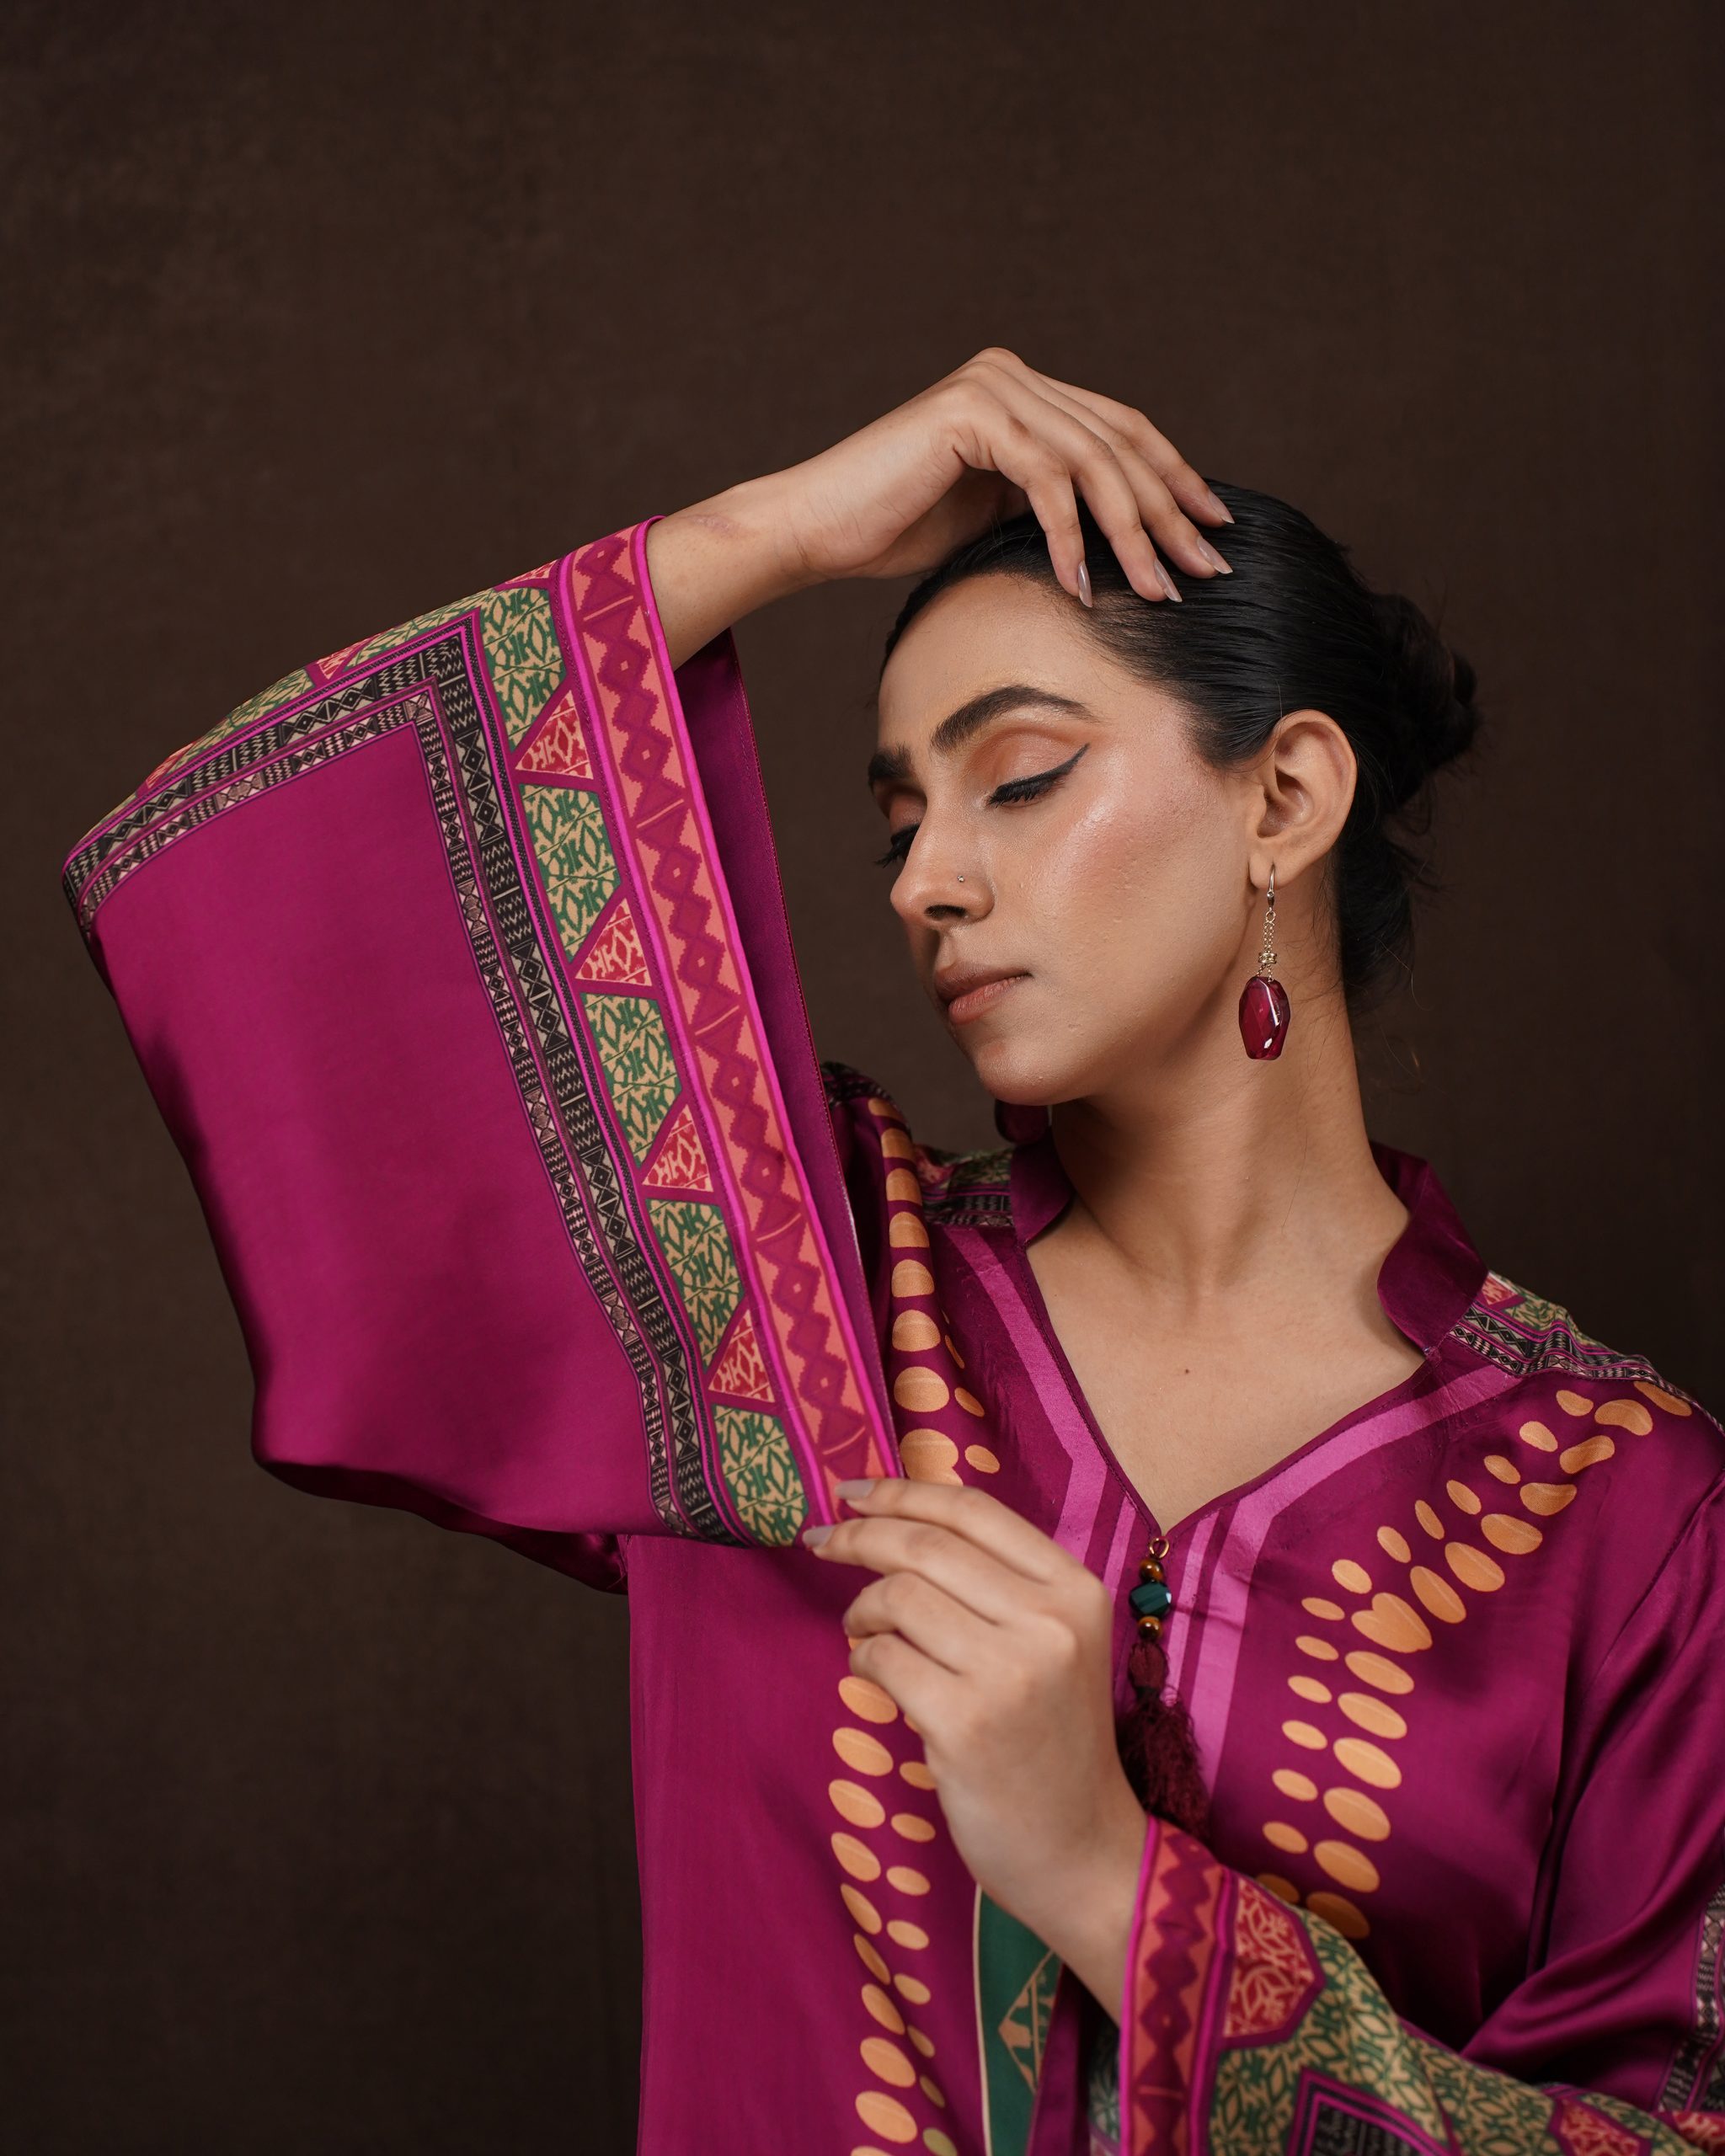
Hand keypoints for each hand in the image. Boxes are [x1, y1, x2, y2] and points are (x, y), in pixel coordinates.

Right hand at [646, 347, 1233, 666]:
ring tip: (1156, 590)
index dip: (1174, 479)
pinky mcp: (971, 414)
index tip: (1214, 530)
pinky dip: (1069, 539)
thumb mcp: (995, 516)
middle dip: (1169, 512)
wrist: (816, 528)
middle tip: (1206, 568)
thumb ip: (1052, 505)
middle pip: (1120, 444)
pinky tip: (1083, 587)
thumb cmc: (894, 534)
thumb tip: (1128, 542)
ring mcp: (993, 386)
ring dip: (1131, 535)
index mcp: (1024, 391)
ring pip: (1093, 463)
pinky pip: (1045, 481)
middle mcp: (1013, 375)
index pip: (1121, 432)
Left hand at [802, 1475, 1148, 2021]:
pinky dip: (862, 1658)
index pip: (974, 1511)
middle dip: (859, 1535)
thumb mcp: (1054, 1644)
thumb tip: (897, 1519)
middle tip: (821, 1542)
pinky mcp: (965, 1724)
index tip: (851, 1492)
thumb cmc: (1054, 1740)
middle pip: (926, 1546)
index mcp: (1076, 1590)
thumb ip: (998, 1584)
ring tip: (861, 1629)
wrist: (1082, 1849)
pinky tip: (871, 1671)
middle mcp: (1050, 1622)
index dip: (902, 1492)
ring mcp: (1010, 1674)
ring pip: (899, 1597)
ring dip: (861, 1608)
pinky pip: (882, 1659)